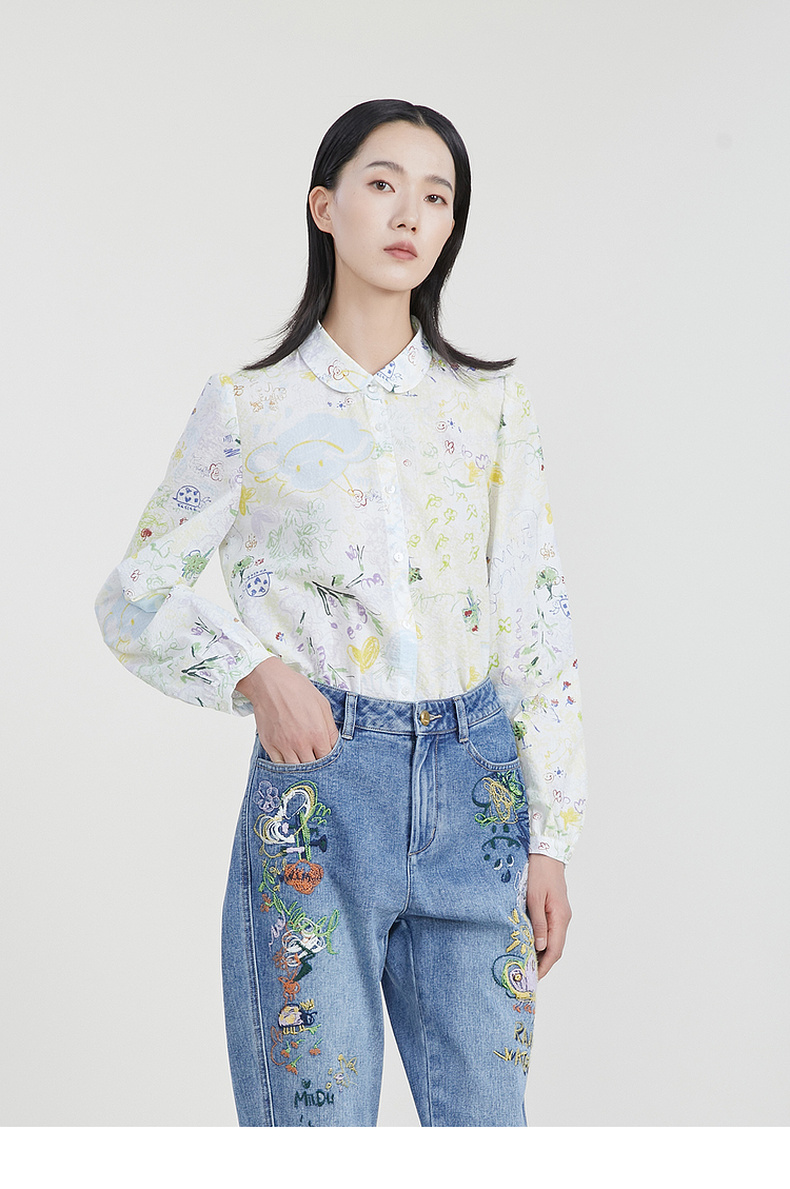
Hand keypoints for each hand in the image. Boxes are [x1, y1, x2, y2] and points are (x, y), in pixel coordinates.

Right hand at [235, 657, 338, 762]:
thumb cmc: (297, 690)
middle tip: (315, 759)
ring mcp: (284, 746)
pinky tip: (289, 758)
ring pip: (295, 769)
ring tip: (302, 759)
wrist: (270, 684)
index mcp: (317, 734)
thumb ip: (330, 728)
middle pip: (312, 767)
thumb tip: (334, 744)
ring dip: (300, 766)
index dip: (328, 758)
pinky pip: (279, 764)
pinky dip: (285, 765)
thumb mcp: (322, 705)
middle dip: (315, 764)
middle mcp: (301, 743)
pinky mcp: (270, 745)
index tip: (325, 755)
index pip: (327, 758)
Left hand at [525, 854, 571, 978]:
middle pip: (555, 948)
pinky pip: (550, 930)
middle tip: (527, 974)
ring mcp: (560, 914)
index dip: (545, 966)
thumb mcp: (534, 898)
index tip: (534, 978)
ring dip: (542, 953)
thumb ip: (538, 923)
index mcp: (560, 917)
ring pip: (553, 940)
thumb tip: (540, 947)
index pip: (555, 950)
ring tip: (526, 962)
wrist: (546, 853)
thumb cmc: (539, 873)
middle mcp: (563, 918)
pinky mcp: (554, 909)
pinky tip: (530, 943)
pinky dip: (541, 940)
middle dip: (543, 963)